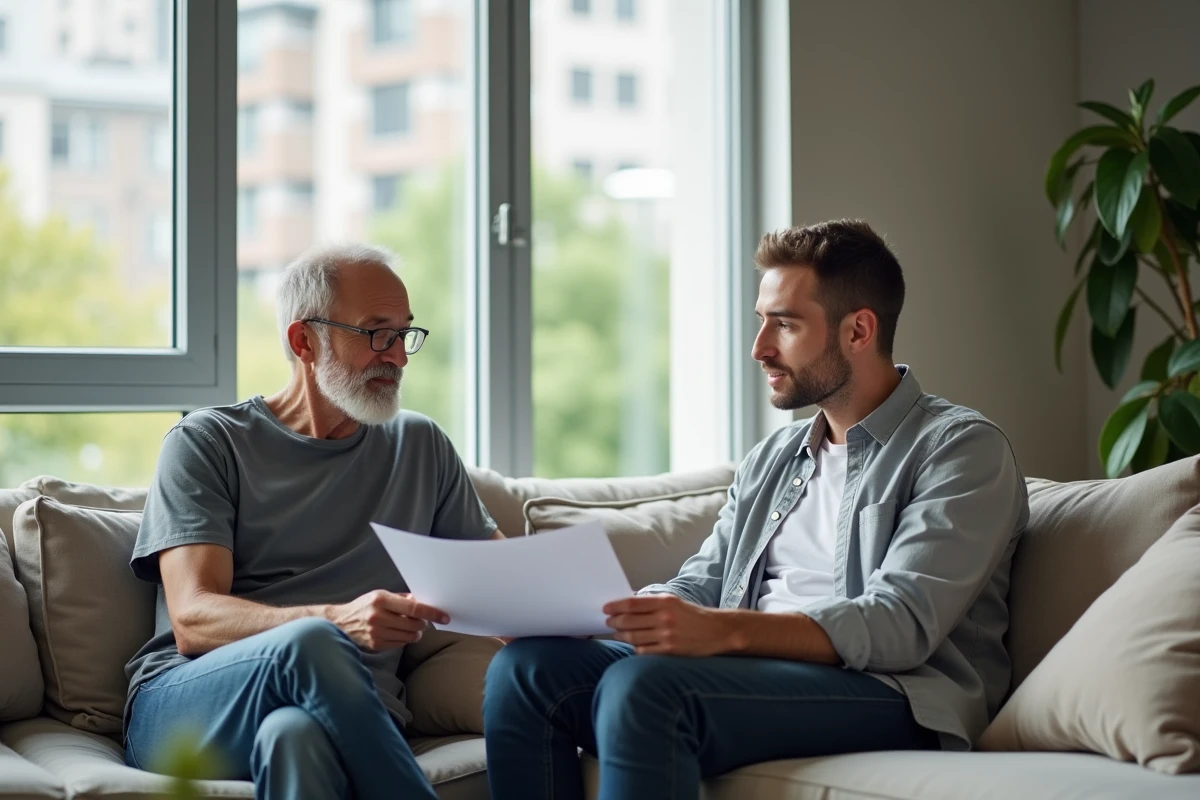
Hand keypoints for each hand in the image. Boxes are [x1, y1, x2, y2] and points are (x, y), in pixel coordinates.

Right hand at [326, 591, 448, 651]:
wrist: (340, 623)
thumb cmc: (363, 606)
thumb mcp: (380, 595)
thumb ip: (401, 599)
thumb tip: (421, 601)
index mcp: (381, 600)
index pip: (413, 608)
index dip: (431, 613)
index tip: (444, 617)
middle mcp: (378, 617)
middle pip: (414, 624)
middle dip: (422, 624)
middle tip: (420, 621)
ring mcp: (376, 633)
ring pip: (409, 636)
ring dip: (414, 632)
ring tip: (409, 627)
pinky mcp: (376, 645)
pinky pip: (400, 644)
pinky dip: (403, 639)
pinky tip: (397, 633)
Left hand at [603, 594, 737, 656]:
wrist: (717, 631)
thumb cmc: (694, 616)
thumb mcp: (674, 602)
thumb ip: (652, 603)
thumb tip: (628, 605)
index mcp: (665, 602)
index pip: (632, 604)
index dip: (615, 606)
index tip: (606, 608)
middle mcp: (665, 618)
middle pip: (629, 620)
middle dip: (615, 621)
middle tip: (609, 622)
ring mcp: (667, 635)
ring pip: (633, 636)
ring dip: (621, 635)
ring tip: (617, 633)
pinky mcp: (670, 651)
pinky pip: (644, 650)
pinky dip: (635, 647)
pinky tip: (634, 644)